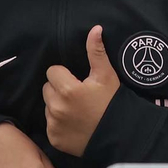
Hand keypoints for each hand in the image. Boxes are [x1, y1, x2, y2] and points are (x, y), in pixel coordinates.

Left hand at [43, 26, 120, 156]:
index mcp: (68, 89)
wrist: (119, 137)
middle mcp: (57, 107)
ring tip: (77, 110)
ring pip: (47, 106)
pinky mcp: (54, 138)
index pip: (53, 72)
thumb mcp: (107, 76)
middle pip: (47, 88)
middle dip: (59, 89)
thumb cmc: (113, 103)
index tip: (78, 81)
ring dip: (58, 105)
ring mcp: (54, 124)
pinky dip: (59, 123)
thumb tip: (95, 28)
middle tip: (78, 95)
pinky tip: (74, 124)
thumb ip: (96, 52)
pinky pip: (50, 124)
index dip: (65, 75)